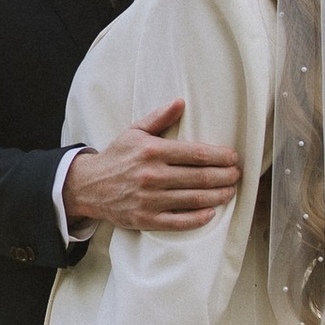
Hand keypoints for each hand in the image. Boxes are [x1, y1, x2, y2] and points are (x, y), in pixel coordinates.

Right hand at [64, 98, 240, 235]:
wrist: (88, 185)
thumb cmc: (116, 157)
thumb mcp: (135, 131)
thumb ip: (160, 118)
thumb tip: (181, 102)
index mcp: (153, 151)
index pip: (196, 154)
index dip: (220, 157)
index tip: (233, 158)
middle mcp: (152, 175)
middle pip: (200, 177)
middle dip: (224, 176)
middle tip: (236, 174)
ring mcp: (149, 200)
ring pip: (193, 199)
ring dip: (217, 195)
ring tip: (230, 191)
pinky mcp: (146, 219)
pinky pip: (178, 221)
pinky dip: (198, 218)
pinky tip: (211, 213)